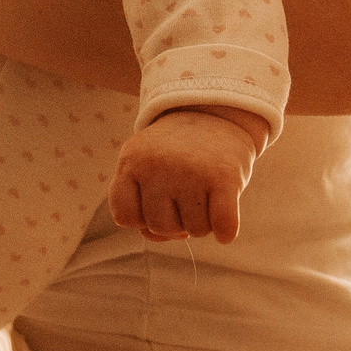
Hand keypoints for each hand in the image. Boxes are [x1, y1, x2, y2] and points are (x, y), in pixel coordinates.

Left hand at [109, 106, 263, 243]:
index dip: (141, 218)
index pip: (125, 217)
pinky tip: (225, 224)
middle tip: (185, 193)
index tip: (155, 202)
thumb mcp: (146, 166)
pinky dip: (225, 231)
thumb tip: (167, 237)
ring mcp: (190, 172)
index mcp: (132, 161)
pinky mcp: (224, 178)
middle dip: (175, 220)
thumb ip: (143, 205)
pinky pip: (222, 228)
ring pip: (194, 231)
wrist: (215, 112)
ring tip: (204, 193)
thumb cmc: (176, 152)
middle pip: (160, 227)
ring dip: (202, 221)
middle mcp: (157, 166)